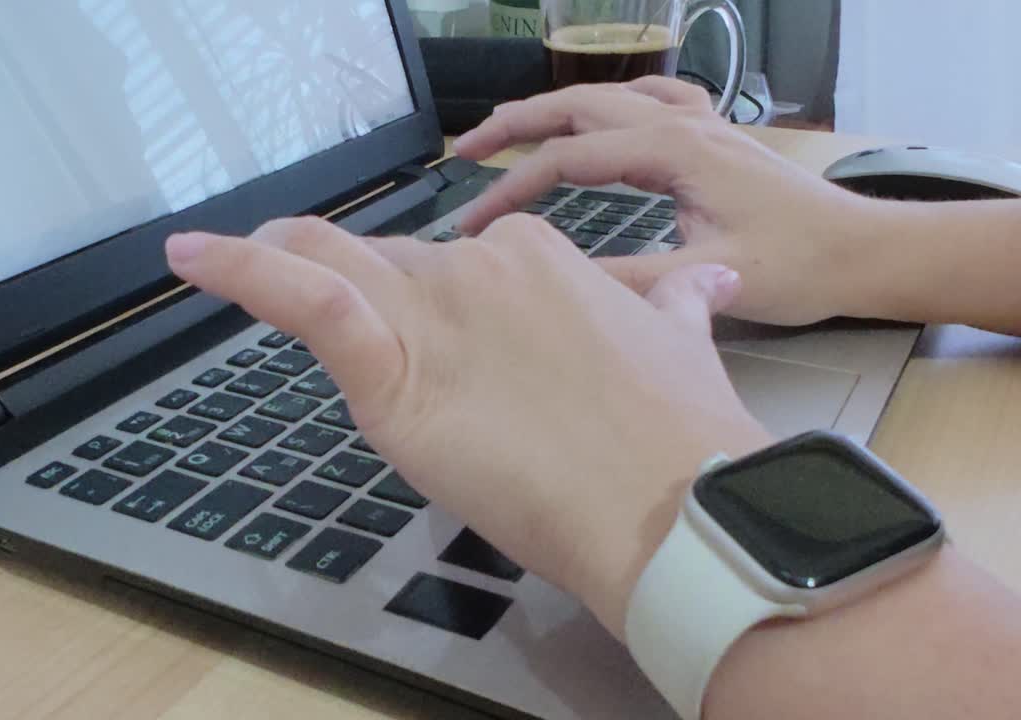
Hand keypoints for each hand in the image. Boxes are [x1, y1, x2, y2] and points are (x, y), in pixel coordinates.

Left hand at [165, 216, 770, 636]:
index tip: (426, 326)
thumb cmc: (677, 437)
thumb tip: (700, 282)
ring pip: (331, 264)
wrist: (673, 508)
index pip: (457, 264)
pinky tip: (190, 257)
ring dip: (275, 255)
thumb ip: (676, 302)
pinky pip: (306, 301)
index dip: (432, 298)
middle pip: (390, 269)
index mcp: (538, 258)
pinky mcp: (393, 370)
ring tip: (231, 255)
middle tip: (322, 298)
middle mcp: (479, 268)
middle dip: (359, 284)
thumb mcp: (684, 343)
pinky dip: (239, 272)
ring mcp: (432, 312)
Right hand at [454, 78, 887, 325]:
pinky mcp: (713, 137)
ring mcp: (700, 124)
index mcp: (674, 151)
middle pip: (577, 108)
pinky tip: (598, 116)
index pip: (568, 159)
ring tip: (509, 129)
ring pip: (607, 98)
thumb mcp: (709, 279)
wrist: (865, 252)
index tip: (476, 223)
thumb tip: (559, 281)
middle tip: (465, 152)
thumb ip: (631, 280)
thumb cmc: (801, 265)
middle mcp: (682, 124)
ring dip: (553, 109)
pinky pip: (648, 100)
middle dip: (514, 126)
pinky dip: (608, 104)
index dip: (512, 189)